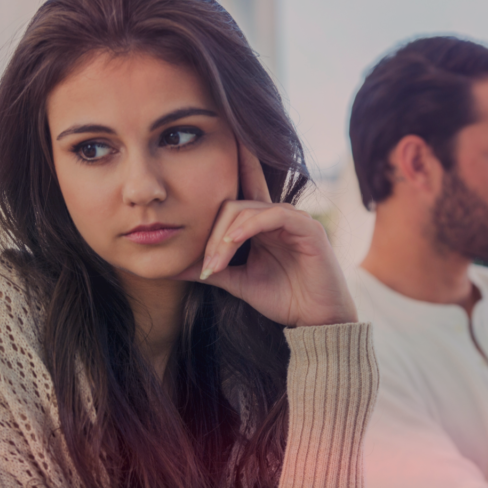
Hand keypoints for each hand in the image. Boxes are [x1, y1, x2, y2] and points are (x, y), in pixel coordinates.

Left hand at [176, 142, 357, 327]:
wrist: (316, 319)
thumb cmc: (284, 299)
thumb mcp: (238, 282)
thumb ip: (210, 271)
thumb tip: (171, 269)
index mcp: (263, 225)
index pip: (241, 191)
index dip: (228, 169)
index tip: (200, 167)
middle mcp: (278, 216)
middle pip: (234, 204)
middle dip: (214, 234)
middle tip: (206, 266)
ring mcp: (294, 218)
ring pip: (250, 208)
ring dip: (226, 236)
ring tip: (215, 263)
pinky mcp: (308, 227)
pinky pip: (274, 214)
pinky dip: (251, 226)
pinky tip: (235, 241)